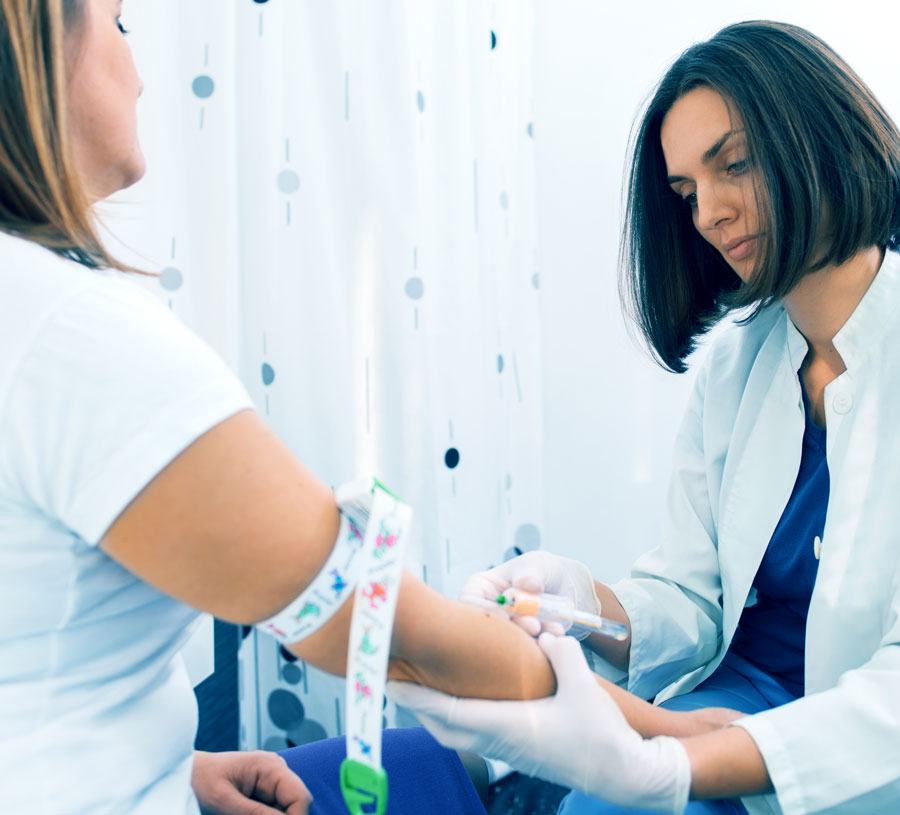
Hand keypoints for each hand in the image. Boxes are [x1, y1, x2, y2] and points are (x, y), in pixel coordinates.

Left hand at [191, 750, 311, 814]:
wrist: (184, 774)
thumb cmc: (199, 782)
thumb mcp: (225, 803)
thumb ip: (256, 814)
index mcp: (270, 767)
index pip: (300, 797)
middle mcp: (276, 771)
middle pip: (296, 805)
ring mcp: (271, 781)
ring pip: (285, 810)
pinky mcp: (264, 792)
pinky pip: (273, 810)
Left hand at [387, 634, 690, 813]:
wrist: (625, 774)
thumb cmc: (602, 735)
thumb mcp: (584, 685)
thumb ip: (560, 653)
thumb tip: (546, 635)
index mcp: (508, 727)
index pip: (449, 712)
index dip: (418, 697)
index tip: (390, 683)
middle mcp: (502, 742)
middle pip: (445, 729)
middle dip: (419, 707)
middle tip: (399, 683)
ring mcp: (511, 751)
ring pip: (460, 735)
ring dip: (438, 714)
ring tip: (425, 690)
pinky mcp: (523, 753)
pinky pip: (477, 736)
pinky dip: (459, 719)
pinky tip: (466, 701)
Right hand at [459, 551, 602, 638]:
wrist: (567, 587)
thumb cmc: (543, 570)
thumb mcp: (537, 564)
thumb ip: (530, 573)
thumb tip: (525, 584)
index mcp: (481, 589)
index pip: (470, 602)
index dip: (485, 610)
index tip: (506, 614)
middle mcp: (488, 612)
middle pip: (488, 626)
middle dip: (512, 628)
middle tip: (534, 626)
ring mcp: (505, 630)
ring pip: (508, 641)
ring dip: (530, 638)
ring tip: (552, 629)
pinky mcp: (521, 644)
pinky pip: (527, 649)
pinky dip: (543, 643)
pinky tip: (557, 633)